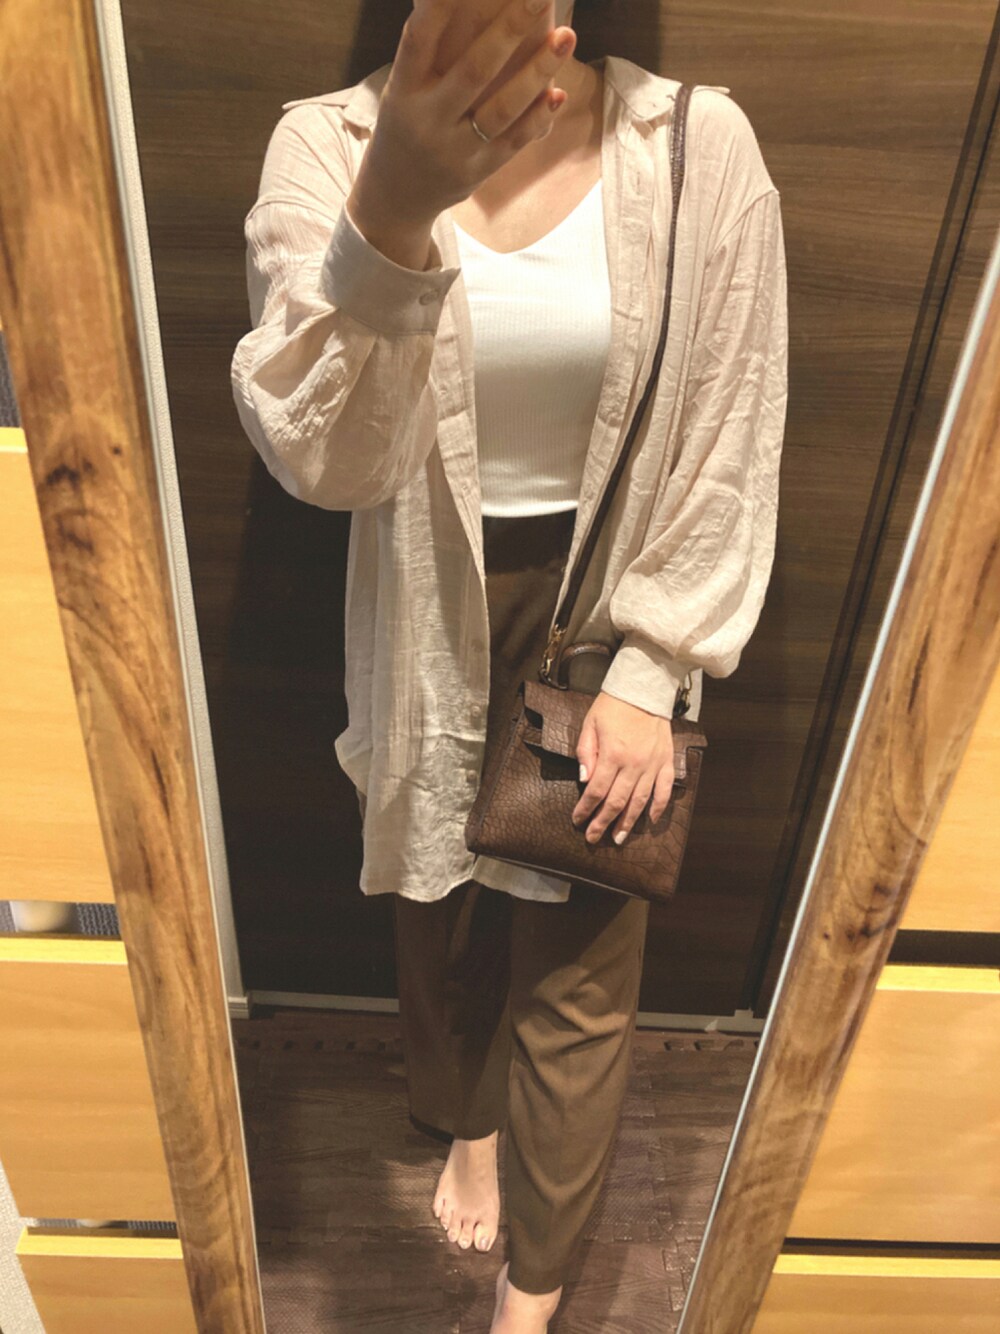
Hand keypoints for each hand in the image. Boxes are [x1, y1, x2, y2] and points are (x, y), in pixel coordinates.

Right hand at [352, 0, 575, 231]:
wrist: (396, 196)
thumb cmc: (406, 124)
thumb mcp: (402, 87)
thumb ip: (428, 49)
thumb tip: (461, 1)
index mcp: (402, 89)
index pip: (419, 39)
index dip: (440, 6)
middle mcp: (426, 119)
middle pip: (473, 71)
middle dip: (509, 29)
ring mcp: (453, 149)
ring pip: (501, 109)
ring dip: (537, 72)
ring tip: (566, 38)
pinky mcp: (476, 172)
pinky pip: (512, 142)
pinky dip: (538, 118)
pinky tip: (558, 93)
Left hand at [572, 692, 675, 844]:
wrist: (644, 689)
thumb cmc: (613, 705)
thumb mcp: (590, 724)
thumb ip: (585, 753)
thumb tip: (585, 781)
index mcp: (612, 754)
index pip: (596, 791)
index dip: (586, 809)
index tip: (578, 820)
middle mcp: (634, 764)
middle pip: (617, 802)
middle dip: (603, 822)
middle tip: (593, 838)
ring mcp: (653, 764)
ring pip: (640, 801)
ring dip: (628, 822)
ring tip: (619, 838)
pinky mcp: (667, 761)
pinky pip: (665, 790)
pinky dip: (659, 807)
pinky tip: (651, 821)